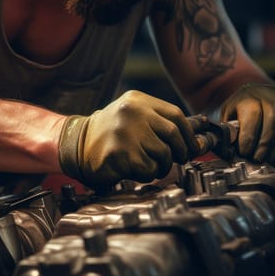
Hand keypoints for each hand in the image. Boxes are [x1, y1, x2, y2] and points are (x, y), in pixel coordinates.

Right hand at [58, 90, 199, 189]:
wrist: (77, 145)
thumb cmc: (110, 134)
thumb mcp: (133, 117)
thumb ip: (160, 122)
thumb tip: (198, 137)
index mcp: (137, 101)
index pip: (176, 115)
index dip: (188, 134)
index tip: (192, 146)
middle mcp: (132, 113)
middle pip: (173, 135)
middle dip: (180, 152)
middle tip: (177, 160)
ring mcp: (126, 132)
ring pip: (163, 154)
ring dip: (162, 166)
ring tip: (151, 165)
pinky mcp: (120, 153)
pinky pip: (148, 169)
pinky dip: (147, 174)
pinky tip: (135, 170)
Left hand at [220, 83, 274, 165]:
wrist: (262, 94)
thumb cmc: (243, 107)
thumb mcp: (230, 113)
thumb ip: (230, 129)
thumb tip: (229, 149)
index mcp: (252, 97)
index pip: (253, 115)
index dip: (248, 136)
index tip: (243, 151)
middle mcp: (273, 99)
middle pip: (274, 121)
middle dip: (265, 144)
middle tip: (257, 159)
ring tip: (267, 161)